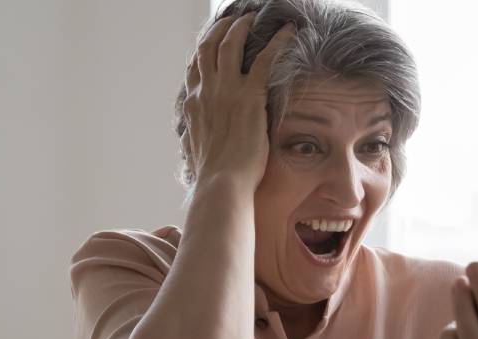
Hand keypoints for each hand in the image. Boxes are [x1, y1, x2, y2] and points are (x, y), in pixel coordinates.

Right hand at [182, 12, 296, 192]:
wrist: (222, 182)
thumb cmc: (212, 176)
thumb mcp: (194, 153)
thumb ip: (193, 140)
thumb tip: (189, 144)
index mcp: (193, 105)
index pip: (194, 69)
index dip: (203, 51)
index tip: (211, 42)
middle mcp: (206, 92)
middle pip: (208, 48)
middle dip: (219, 30)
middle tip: (231, 21)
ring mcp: (226, 90)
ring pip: (230, 45)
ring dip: (240, 27)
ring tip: (249, 18)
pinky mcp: (250, 95)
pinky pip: (265, 59)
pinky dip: (278, 41)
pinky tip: (289, 31)